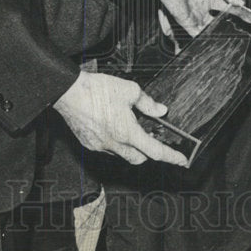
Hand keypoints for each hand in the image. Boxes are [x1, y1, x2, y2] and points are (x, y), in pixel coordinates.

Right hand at [53, 70, 187, 165]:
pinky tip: (115, 128)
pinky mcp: (89, 144)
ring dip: (132, 148)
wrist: (68, 92)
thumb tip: (160, 110)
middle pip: (139, 159)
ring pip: (123, 155)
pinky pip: (108, 150)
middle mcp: (114, 144)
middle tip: (155, 140)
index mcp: (127, 132)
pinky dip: (117, 144)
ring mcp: (100, 146)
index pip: (155, 151)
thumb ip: (148, 103)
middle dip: (150, 153)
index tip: (182, 160)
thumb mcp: (130, 90)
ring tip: (133, 129)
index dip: (171, 157)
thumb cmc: (97, 90)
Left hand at [143, 0, 242, 35]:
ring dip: (221, 32)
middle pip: (221, 19)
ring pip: (211, 28)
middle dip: (233, 24)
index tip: (250, 17)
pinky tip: (216, 39)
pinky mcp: (187, 21)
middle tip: (245, 28)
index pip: (228, 6)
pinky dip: (206, 38)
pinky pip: (198, 33)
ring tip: (233, 37)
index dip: (239, 12)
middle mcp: (204, 7)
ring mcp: (196, 15)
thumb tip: (239, 2)